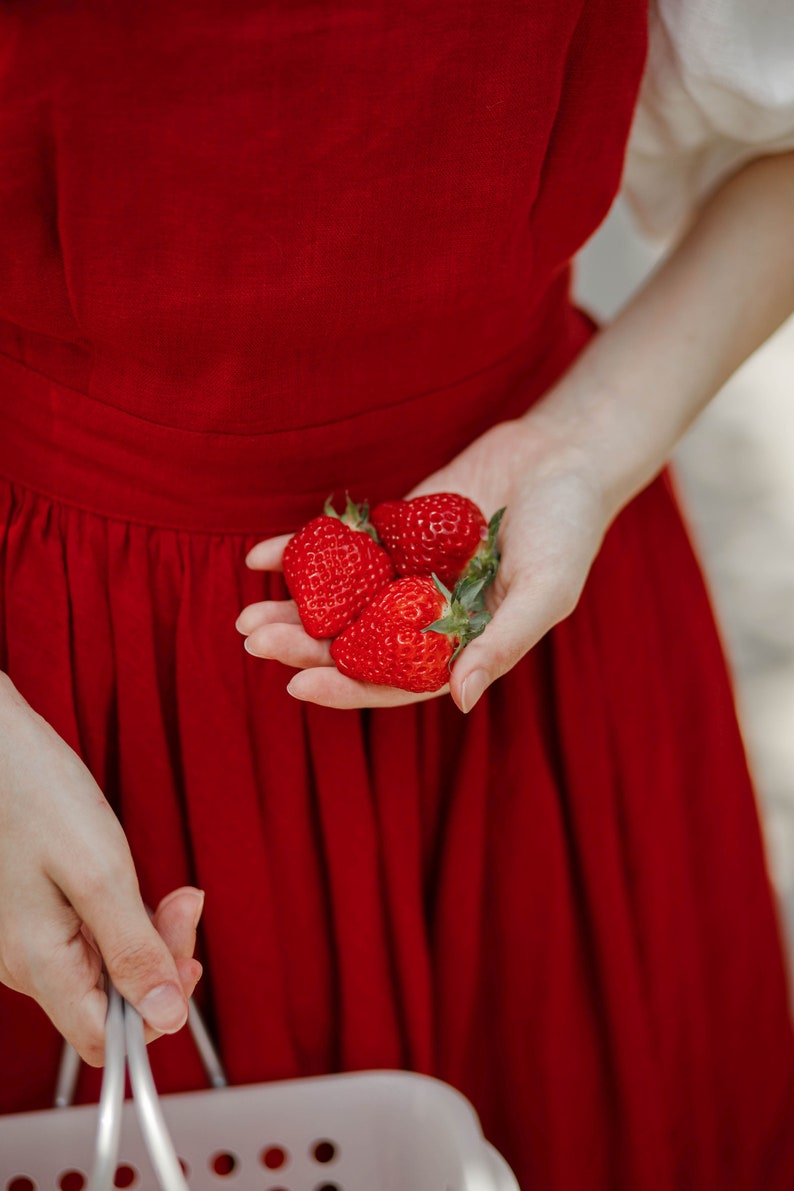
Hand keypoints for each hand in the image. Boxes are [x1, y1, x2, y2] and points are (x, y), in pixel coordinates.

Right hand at [0, 675, 203, 1065]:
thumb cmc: (34, 792)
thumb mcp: (99, 872)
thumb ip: (133, 948)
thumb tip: (166, 1014)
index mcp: (39, 963)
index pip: (106, 1041)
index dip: (156, 1014)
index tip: (188, 961)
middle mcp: (27, 962)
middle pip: (112, 1001)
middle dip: (163, 958)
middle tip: (186, 902)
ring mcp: (28, 938)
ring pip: (106, 966)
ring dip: (149, 932)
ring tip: (173, 890)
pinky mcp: (35, 912)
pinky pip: (91, 937)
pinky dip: (126, 916)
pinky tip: (137, 884)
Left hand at [237, 411, 609, 711]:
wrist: (563, 455)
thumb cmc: (567, 530)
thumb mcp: (545, 590)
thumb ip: (502, 643)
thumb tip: (460, 700)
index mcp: (461, 645)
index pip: (396, 679)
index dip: (347, 687)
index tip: (298, 687)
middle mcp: (426, 616)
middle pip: (356, 643)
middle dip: (304, 647)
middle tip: (254, 642)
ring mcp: (405, 573)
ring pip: (341, 601)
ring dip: (293, 609)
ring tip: (245, 617)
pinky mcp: (392, 531)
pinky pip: (341, 548)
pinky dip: (302, 552)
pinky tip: (260, 557)